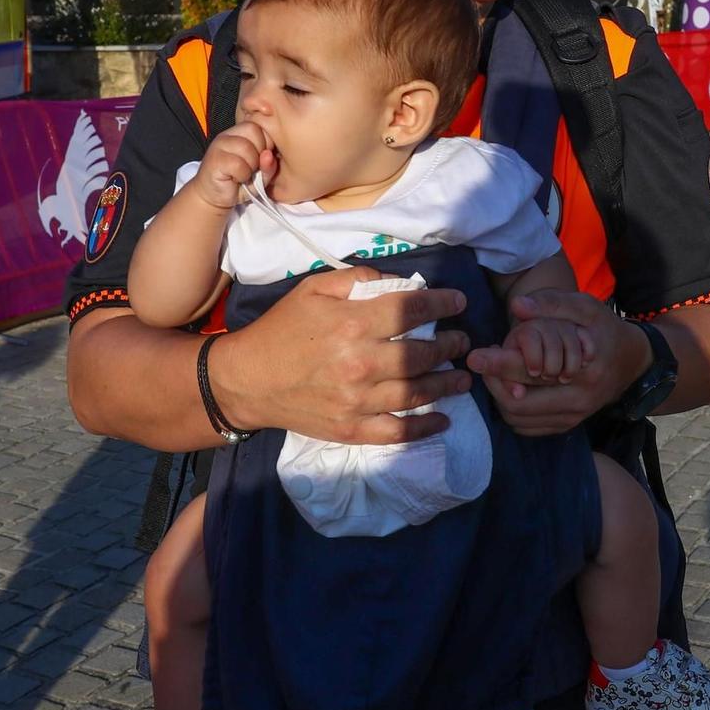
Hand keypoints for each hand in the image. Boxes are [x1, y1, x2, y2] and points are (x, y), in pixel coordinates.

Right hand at [188, 122, 275, 210]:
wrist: (214, 197)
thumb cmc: (239, 184)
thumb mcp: (261, 176)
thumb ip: (269, 166)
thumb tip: (269, 155)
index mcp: (240, 133)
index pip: (260, 126)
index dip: (266, 144)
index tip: (260, 160)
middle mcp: (228, 135)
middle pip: (254, 131)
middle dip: (259, 152)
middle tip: (251, 167)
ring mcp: (219, 145)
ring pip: (246, 147)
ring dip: (250, 166)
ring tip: (243, 174)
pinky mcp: (214, 159)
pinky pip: (237, 164)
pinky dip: (242, 175)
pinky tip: (235, 179)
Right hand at [215, 265, 473, 443]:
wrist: (246, 380)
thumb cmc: (282, 329)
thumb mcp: (313, 289)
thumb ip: (358, 278)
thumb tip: (400, 282)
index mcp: (352, 323)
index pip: (412, 310)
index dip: (442, 303)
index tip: (459, 303)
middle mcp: (360, 363)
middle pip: (422, 354)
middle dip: (450, 345)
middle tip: (462, 341)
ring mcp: (357, 401)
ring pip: (417, 393)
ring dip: (448, 385)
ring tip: (463, 377)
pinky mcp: (352, 429)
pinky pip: (398, 432)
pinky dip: (425, 428)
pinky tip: (444, 420)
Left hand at [467, 290, 650, 436]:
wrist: (632, 363)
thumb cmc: (606, 331)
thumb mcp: (587, 308)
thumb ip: (553, 304)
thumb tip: (517, 306)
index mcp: (584, 372)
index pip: (530, 373)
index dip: (499, 364)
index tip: (474, 356)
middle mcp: (578, 402)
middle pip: (517, 405)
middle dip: (494, 383)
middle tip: (483, 361)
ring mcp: (573, 419)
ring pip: (518, 420)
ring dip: (500, 397)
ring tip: (496, 372)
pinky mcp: (567, 426)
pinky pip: (527, 427)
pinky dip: (511, 409)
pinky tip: (509, 386)